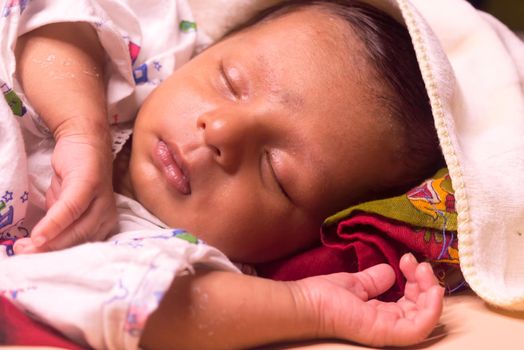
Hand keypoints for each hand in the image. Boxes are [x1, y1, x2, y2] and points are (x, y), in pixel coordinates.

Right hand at [15, 132, 116, 252]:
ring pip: (76, 229)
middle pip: (79, 242)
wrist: (83, 141)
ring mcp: (101, 200)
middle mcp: (107, 215)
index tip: (35, 267)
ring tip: (24, 248)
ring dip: (48, 241)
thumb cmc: (74, 178)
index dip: (58, 259)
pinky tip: (39, 235)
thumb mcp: (65, 207)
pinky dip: (54, 224)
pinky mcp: (90, 185)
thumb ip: (60, 226)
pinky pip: (71, 210)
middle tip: (23, 257)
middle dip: (50, 253)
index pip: (82, 248)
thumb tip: (40, 249)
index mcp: (103, 225)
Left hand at [294, 253, 443, 346]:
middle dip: (426, 282)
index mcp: (382, 314)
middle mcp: (389, 324)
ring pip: (425, 316)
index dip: (416, 280)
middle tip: (417, 263)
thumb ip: (376, 280)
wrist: (307, 303)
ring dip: (431, 291)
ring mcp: (388, 330)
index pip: (412, 301)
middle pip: (422, 308)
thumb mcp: (358, 283)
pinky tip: (432, 289)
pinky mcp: (386, 332)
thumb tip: (391, 271)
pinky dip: (432, 310)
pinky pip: (419, 328)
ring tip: (422, 270)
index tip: (406, 259)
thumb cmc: (326, 295)